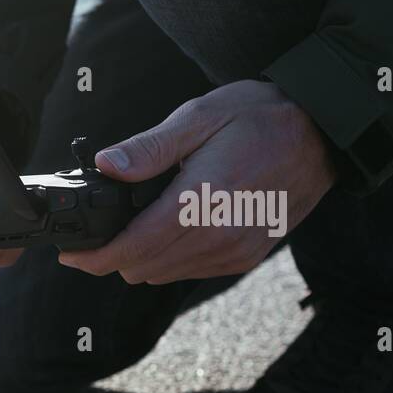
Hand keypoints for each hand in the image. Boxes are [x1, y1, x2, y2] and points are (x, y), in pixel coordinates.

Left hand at [59, 80, 336, 284]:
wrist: (322, 134)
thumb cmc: (260, 117)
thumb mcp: (199, 116)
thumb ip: (149, 148)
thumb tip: (106, 165)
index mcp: (202, 199)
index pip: (134, 247)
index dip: (94, 257)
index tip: (70, 255)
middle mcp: (219, 234)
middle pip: (142, 267)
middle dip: (111, 256)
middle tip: (97, 234)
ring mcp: (234, 250)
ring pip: (162, 275)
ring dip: (139, 259)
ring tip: (131, 228)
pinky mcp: (245, 257)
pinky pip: (189, 272)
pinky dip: (168, 259)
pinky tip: (168, 230)